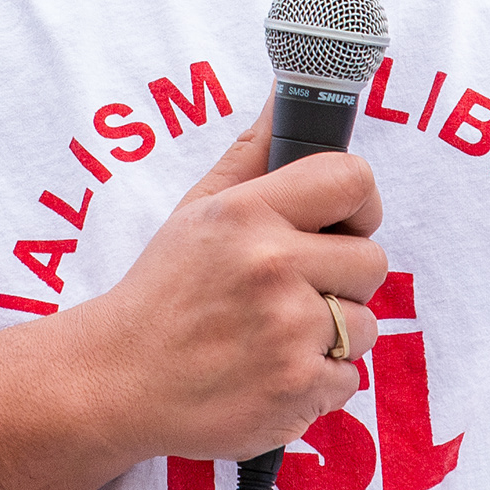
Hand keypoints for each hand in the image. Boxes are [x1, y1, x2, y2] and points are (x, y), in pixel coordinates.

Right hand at [64, 100, 385, 463]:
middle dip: (343, 277)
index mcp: (248, 214)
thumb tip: (285, 99)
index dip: (361, 203)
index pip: (352, 180)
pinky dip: (319, 381)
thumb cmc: (163, 291)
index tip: (343, 223)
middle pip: (373, 260)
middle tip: (296, 289)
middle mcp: (272, 267)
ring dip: (333, 335)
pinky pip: (350, 377)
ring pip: (365, 324)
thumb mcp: (197, 211)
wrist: (117, 381)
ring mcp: (288, 332)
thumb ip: (251, 156)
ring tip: (276, 336)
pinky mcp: (297, 389)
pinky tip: (272, 372)